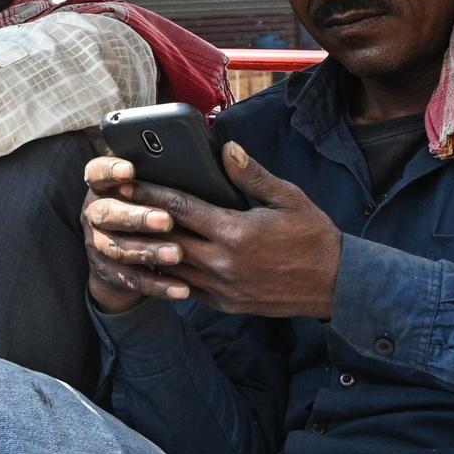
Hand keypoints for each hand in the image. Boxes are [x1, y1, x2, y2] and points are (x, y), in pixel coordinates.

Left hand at [81, 144, 341, 318]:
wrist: (339, 285)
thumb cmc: (314, 236)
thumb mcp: (288, 198)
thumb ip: (252, 175)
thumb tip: (226, 148)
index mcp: (235, 232)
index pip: (180, 208)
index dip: (150, 193)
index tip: (126, 181)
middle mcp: (223, 262)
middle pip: (166, 239)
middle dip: (138, 220)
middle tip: (113, 205)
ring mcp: (223, 288)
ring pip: (171, 268)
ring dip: (147, 251)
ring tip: (125, 234)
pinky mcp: (226, 305)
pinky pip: (186, 289)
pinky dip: (168, 275)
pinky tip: (154, 262)